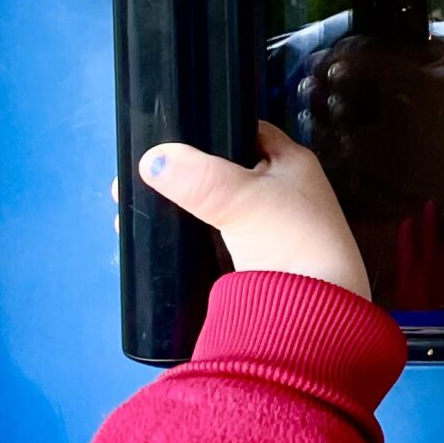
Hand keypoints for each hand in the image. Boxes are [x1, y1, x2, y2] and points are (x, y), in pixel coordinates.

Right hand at [140, 122, 370, 300]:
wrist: (311, 312)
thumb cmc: (290, 241)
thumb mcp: (244, 199)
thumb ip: (199, 178)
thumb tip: (153, 161)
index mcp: (291, 162)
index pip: (244, 131)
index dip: (207, 129)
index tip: (162, 140)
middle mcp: (281, 189)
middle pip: (221, 170)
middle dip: (181, 175)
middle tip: (132, 184)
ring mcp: (266, 225)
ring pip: (211, 205)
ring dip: (178, 206)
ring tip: (132, 210)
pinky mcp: (250, 257)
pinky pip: (208, 236)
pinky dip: (184, 234)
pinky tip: (156, 237)